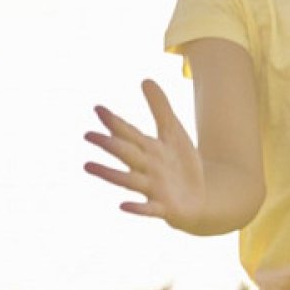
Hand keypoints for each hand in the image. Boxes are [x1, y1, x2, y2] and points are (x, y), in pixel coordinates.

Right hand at [84, 81, 210, 230]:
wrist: (202, 198)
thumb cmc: (182, 164)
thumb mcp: (173, 132)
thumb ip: (159, 107)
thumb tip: (145, 80)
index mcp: (146, 149)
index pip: (127, 133)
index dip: (115, 121)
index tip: (98, 109)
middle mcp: (145, 167)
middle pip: (125, 153)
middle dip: (108, 144)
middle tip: (88, 135)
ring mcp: (152, 188)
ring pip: (128, 179)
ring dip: (109, 174)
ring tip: (88, 166)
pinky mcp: (163, 208)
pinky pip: (148, 209)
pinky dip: (136, 208)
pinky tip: (123, 206)